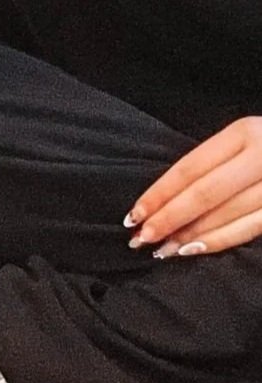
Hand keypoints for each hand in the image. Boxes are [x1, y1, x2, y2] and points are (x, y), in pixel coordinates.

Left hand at [129, 117, 261, 257]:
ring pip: (227, 212)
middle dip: (169, 218)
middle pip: (205, 192)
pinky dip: (221, 241)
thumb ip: (215, 164)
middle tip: (139, 238)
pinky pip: (252, 227)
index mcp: (244, 132)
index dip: (159, 193)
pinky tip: (194, 251)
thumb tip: (164, 199)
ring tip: (161, 250)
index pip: (190, 168)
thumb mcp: (247, 141)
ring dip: (190, 235)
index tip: (133, 214)